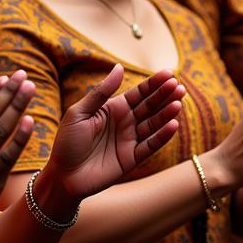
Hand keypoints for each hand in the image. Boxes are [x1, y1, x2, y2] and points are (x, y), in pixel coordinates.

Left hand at [42, 65, 184, 201]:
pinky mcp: (132, 158)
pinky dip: (162, 136)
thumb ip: (101, 92)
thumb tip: (119, 67)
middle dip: (165, 96)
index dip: (154, 84)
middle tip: (179, 86)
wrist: (63, 175)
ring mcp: (130, 140)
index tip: (169, 74)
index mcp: (113, 108)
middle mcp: (125, 122)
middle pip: (150, 106)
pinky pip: (150, 146)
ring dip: (167, 114)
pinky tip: (173, 125)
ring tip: (178, 103)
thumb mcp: (80, 113)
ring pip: (153, 124)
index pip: (138, 93)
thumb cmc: (67, 142)